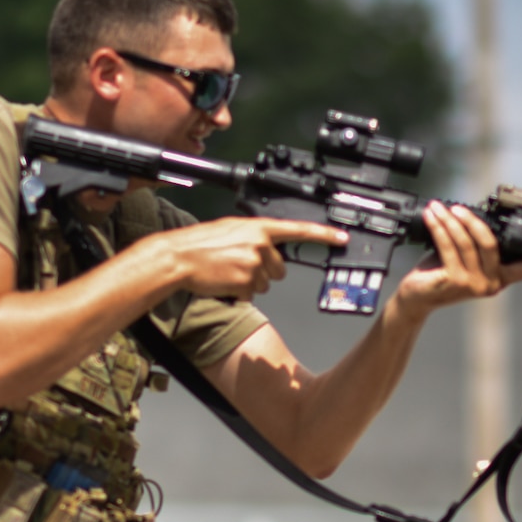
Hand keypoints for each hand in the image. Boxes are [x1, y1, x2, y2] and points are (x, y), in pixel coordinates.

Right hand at [156, 217, 346, 299]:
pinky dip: (239, 293)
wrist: (179, 256)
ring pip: (265, 284)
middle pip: (280, 269)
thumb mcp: (231, 230)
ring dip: (249, 283)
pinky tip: (224, 281)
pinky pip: (252, 294)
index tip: (342, 238)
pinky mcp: (246, 282)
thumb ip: (254, 236)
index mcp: (258, 227)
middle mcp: (260, 243)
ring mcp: (254, 263)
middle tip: (239, 265)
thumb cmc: (201, 244)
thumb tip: (268, 248)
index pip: (298, 229)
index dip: (323, 235)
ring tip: (227, 271)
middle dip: (264, 272)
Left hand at [395, 202, 521, 316]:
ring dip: (451, 220)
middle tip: (458, 207)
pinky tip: (432, 217)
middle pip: (490, 244)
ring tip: (439, 208)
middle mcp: (490, 284)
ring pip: (466, 242)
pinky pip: (448, 246)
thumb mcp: (465, 260)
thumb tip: (476, 215)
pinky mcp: (454, 281)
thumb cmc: (441, 276)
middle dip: (472, 220)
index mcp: (499, 279)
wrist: (418, 297)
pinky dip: (439, 227)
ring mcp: (473, 285)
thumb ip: (476, 245)